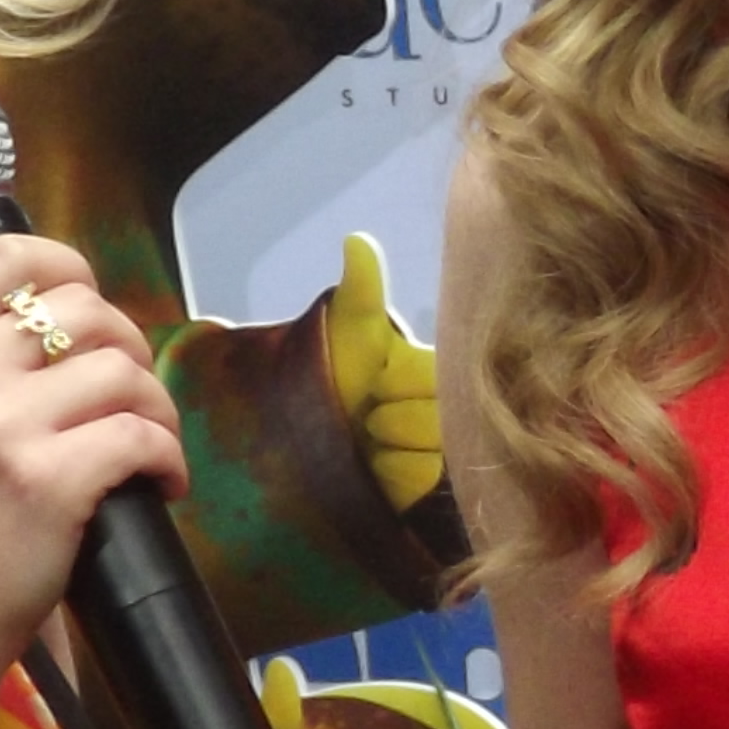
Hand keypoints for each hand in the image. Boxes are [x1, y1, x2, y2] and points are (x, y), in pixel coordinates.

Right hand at [0, 234, 188, 673]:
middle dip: (129, 350)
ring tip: (147, 449)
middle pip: (87, 310)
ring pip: (125, 371)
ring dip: (157, 409)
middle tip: (128, 401)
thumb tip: (82, 312)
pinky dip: (169, 460)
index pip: (10, 255)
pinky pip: (144, 436)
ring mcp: (1, 425)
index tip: (93, 310)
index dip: (70, 267)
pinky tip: (160, 485)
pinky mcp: (48, 479)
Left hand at [322, 232, 442, 511]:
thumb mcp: (342, 332)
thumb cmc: (321, 378)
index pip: (438, 376)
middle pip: (438, 419)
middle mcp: (439, 409)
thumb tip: (357, 240)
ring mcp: (433, 451)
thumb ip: (361, 293)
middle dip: (393, 417)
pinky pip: (420, 480)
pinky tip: (368, 470)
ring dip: (389, 448)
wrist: (289, 440)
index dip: (401, 381)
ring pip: (431, 453)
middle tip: (363, 415)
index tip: (375, 378)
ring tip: (362, 443)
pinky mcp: (422, 488)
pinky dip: (390, 475)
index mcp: (428, 369)